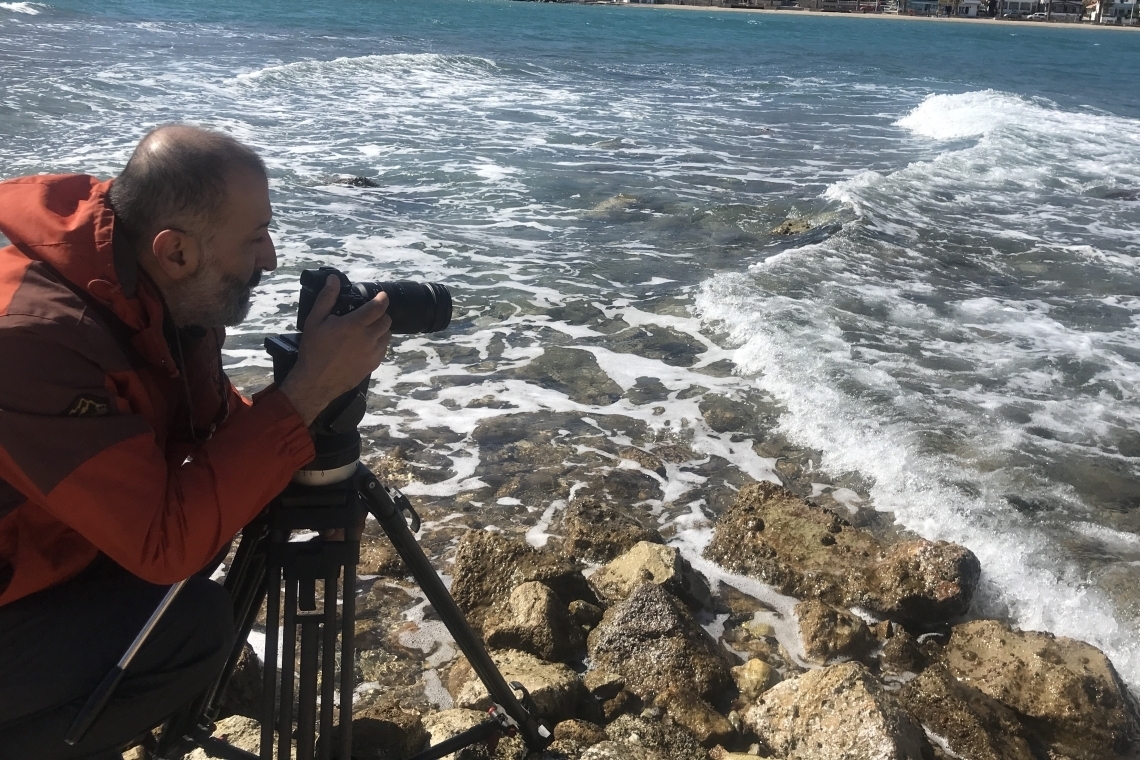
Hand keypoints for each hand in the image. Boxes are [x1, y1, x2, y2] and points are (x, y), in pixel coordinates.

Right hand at [280, 275, 391, 425]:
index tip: (381, 296)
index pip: (378, 307)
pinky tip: (365, 345)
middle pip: (387, 321)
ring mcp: (373, 353)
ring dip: (381, 330)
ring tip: (367, 330)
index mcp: (355, 325)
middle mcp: (368, 338)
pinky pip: (383, 349)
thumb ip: (327, 298)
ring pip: (387, 335)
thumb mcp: (314, 321)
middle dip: (380, 315)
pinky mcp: (374, 365)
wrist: (316, 381)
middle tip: (369, 315)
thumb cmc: (314, 349)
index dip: (382, 299)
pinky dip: (378, 344)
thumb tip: (334, 279)